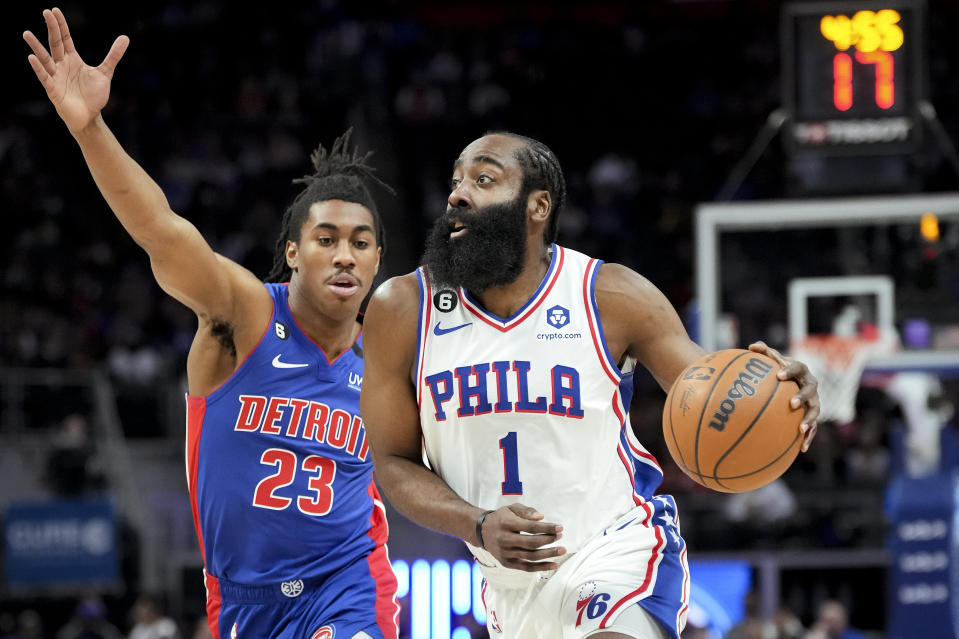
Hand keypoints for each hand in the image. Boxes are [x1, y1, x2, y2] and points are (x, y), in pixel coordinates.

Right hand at [23, 8, 128, 133]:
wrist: (90, 116)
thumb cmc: (94, 95)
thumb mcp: (105, 72)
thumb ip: (113, 55)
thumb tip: (125, 37)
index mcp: (72, 59)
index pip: (65, 38)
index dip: (61, 25)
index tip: (54, 10)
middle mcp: (62, 65)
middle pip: (55, 43)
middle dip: (52, 28)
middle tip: (45, 12)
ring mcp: (56, 76)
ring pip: (45, 58)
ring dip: (36, 47)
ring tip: (27, 34)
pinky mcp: (53, 89)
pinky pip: (44, 77)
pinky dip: (39, 68)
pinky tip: (32, 57)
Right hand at [478, 504, 565, 571]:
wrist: (482, 531)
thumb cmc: (501, 518)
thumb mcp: (512, 508)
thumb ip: (527, 511)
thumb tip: (542, 518)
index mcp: (506, 523)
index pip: (530, 527)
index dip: (547, 528)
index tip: (560, 528)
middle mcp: (504, 539)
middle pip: (531, 543)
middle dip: (549, 540)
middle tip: (560, 536)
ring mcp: (505, 553)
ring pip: (530, 556)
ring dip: (548, 554)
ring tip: (561, 550)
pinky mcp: (507, 563)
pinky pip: (527, 567)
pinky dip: (541, 567)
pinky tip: (554, 564)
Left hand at [749, 341, 819, 451]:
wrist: (792, 382)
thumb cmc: (778, 370)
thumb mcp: (771, 360)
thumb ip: (763, 352)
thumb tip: (751, 346)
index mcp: (801, 371)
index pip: (798, 367)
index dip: (789, 370)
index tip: (778, 375)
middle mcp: (811, 386)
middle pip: (810, 390)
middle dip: (802, 396)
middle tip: (791, 403)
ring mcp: (813, 401)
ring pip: (815, 410)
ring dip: (809, 420)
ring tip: (800, 429)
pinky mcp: (812, 415)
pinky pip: (813, 428)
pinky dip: (809, 437)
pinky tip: (802, 448)